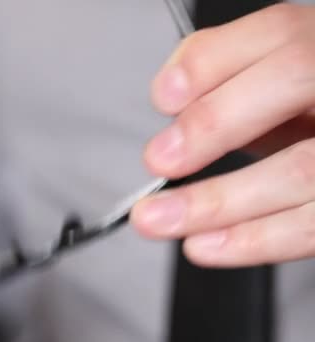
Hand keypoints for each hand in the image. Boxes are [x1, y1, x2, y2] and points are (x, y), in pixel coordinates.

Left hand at [131, 4, 314, 266]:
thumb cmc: (301, 112)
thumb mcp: (265, 86)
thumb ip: (221, 80)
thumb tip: (172, 101)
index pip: (275, 32)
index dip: (210, 65)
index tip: (164, 100)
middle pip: (292, 78)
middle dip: (213, 122)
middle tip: (159, 159)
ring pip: (300, 169)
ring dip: (216, 201)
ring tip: (159, 219)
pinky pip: (311, 226)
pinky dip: (252, 240)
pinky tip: (204, 244)